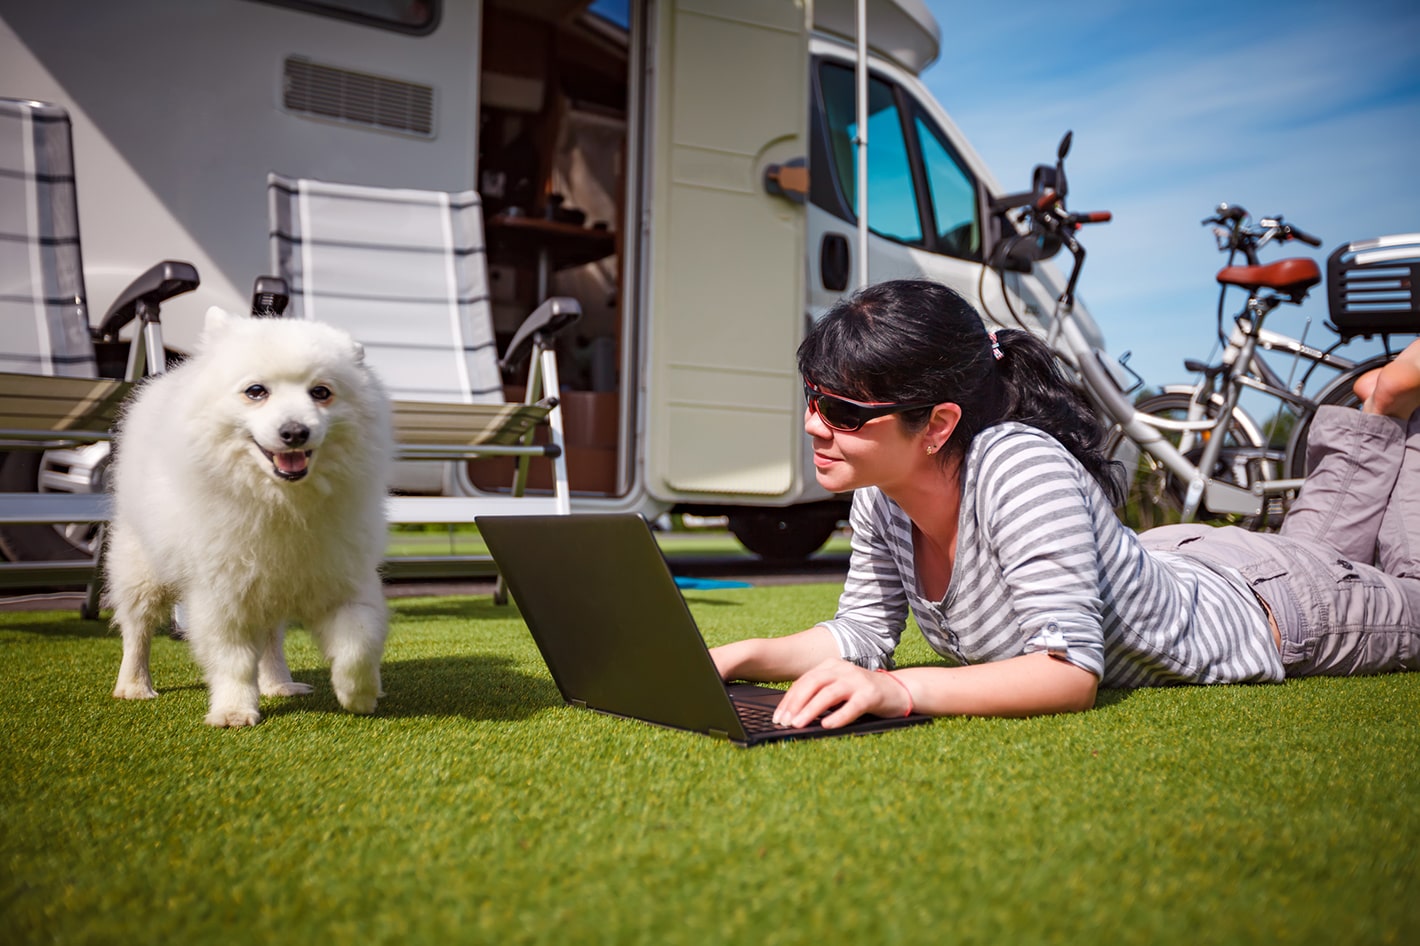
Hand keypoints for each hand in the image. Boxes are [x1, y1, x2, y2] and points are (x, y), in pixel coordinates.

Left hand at [772, 659, 912, 729]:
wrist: (899, 690)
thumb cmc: (863, 694)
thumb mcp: (839, 689)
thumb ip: (820, 695)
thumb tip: (792, 714)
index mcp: (831, 666)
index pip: (804, 681)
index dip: (789, 699)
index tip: (778, 716)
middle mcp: (843, 669)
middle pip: (813, 683)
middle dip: (795, 703)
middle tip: (783, 721)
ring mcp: (858, 681)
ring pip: (829, 694)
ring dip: (810, 710)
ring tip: (798, 724)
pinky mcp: (871, 695)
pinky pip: (852, 706)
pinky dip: (838, 716)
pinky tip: (827, 726)